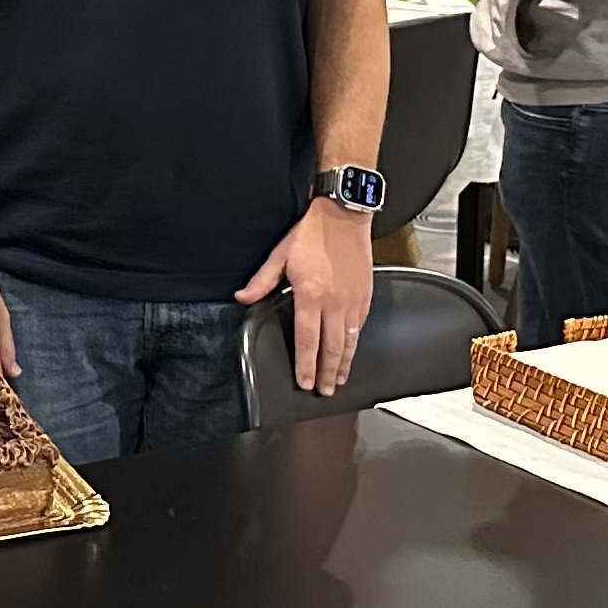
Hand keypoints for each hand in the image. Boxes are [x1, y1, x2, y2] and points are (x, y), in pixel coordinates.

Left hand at [238, 205, 375, 395]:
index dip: (306, 366)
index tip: (305, 383)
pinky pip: (360, 326)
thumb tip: (241, 298)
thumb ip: (261, 282)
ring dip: (344, 364)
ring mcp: (353, 300)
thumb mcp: (280, 256)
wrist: (343, 215)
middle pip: (332, 348)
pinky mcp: (365, 295)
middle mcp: (334, 302)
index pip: (308, 341)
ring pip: (350, 341)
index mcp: (310, 295)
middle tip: (324, 392)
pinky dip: (355, 343)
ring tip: (340, 381)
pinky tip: (351, 351)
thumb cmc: (311, 233)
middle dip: (328, 374)